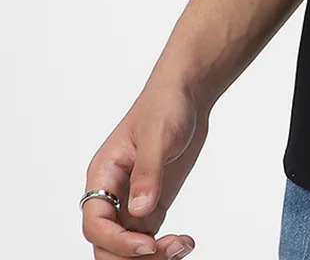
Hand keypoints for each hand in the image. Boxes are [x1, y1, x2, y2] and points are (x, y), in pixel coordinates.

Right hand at [81, 80, 208, 258]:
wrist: (187, 94)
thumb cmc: (165, 105)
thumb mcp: (157, 135)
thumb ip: (148, 172)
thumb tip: (139, 211)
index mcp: (104, 175)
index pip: (95, 223)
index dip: (117, 241)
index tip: (148, 244)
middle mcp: (113, 194)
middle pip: (107, 244)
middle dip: (133, 256)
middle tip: (168, 250)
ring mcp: (131, 202)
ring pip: (127, 248)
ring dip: (152, 257)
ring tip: (183, 246)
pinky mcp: (152, 204)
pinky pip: (148, 240)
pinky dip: (164, 250)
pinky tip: (185, 243)